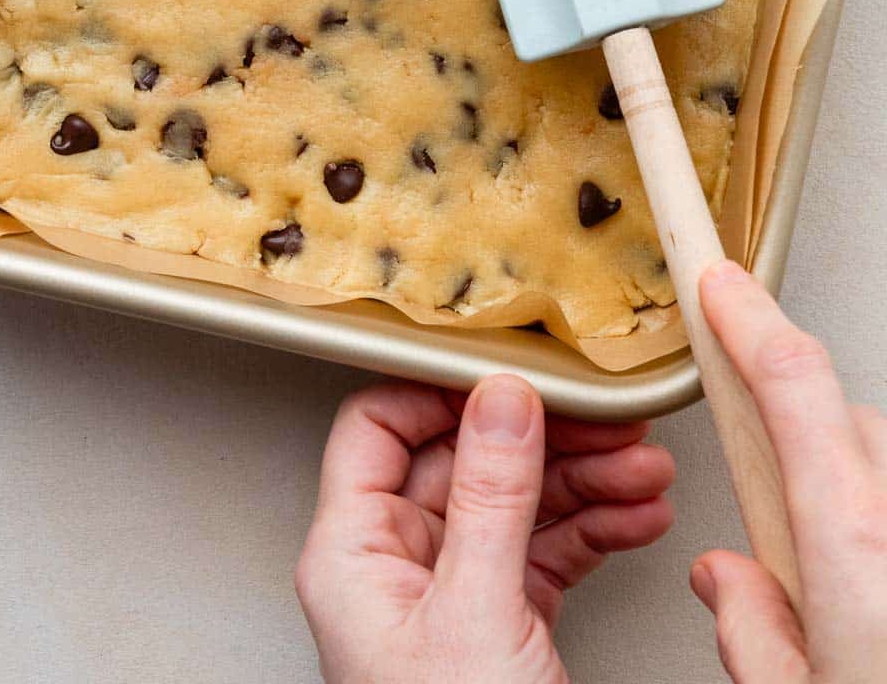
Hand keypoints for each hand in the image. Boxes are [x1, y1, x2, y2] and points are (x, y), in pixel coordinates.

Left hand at [296, 375, 673, 683]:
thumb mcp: (476, 611)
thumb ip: (490, 495)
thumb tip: (501, 396)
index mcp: (353, 553)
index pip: (378, 428)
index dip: (440, 390)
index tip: (510, 372)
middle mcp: (395, 568)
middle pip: (463, 461)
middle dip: (544, 440)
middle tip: (607, 422)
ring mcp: (450, 597)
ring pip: (515, 505)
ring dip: (587, 483)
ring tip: (644, 471)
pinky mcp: (501, 625)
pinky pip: (547, 554)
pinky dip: (596, 531)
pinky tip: (637, 517)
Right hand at [691, 261, 886, 683]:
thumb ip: (752, 630)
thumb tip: (730, 582)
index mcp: (856, 550)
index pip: (794, 385)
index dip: (751, 319)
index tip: (724, 286)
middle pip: (847, 426)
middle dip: (805, 442)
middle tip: (787, 517)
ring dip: (865, 493)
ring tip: (858, 584)